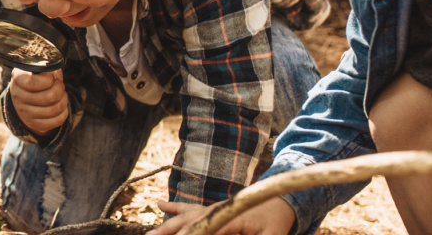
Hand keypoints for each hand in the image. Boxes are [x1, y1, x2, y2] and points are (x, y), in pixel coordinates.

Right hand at [10, 69, 67, 135]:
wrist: (25, 96)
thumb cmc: (36, 78)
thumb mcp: (38, 69)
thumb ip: (48, 67)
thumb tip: (56, 72)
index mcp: (18, 79)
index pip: (33, 83)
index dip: (49, 80)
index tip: (52, 77)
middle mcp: (18, 97)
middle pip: (50, 97)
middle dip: (61, 89)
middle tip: (59, 85)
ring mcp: (25, 112)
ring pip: (55, 109)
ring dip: (64, 100)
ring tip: (61, 94)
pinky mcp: (34, 123)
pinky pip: (57, 120)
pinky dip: (64, 112)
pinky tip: (61, 106)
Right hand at [154, 198, 295, 234]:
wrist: (281, 200)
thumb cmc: (277, 221)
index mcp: (230, 216)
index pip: (203, 229)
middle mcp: (217, 210)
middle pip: (188, 223)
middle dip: (170, 232)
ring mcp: (213, 208)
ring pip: (185, 217)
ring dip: (167, 226)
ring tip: (150, 234)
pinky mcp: (213, 210)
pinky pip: (190, 209)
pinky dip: (175, 208)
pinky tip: (160, 205)